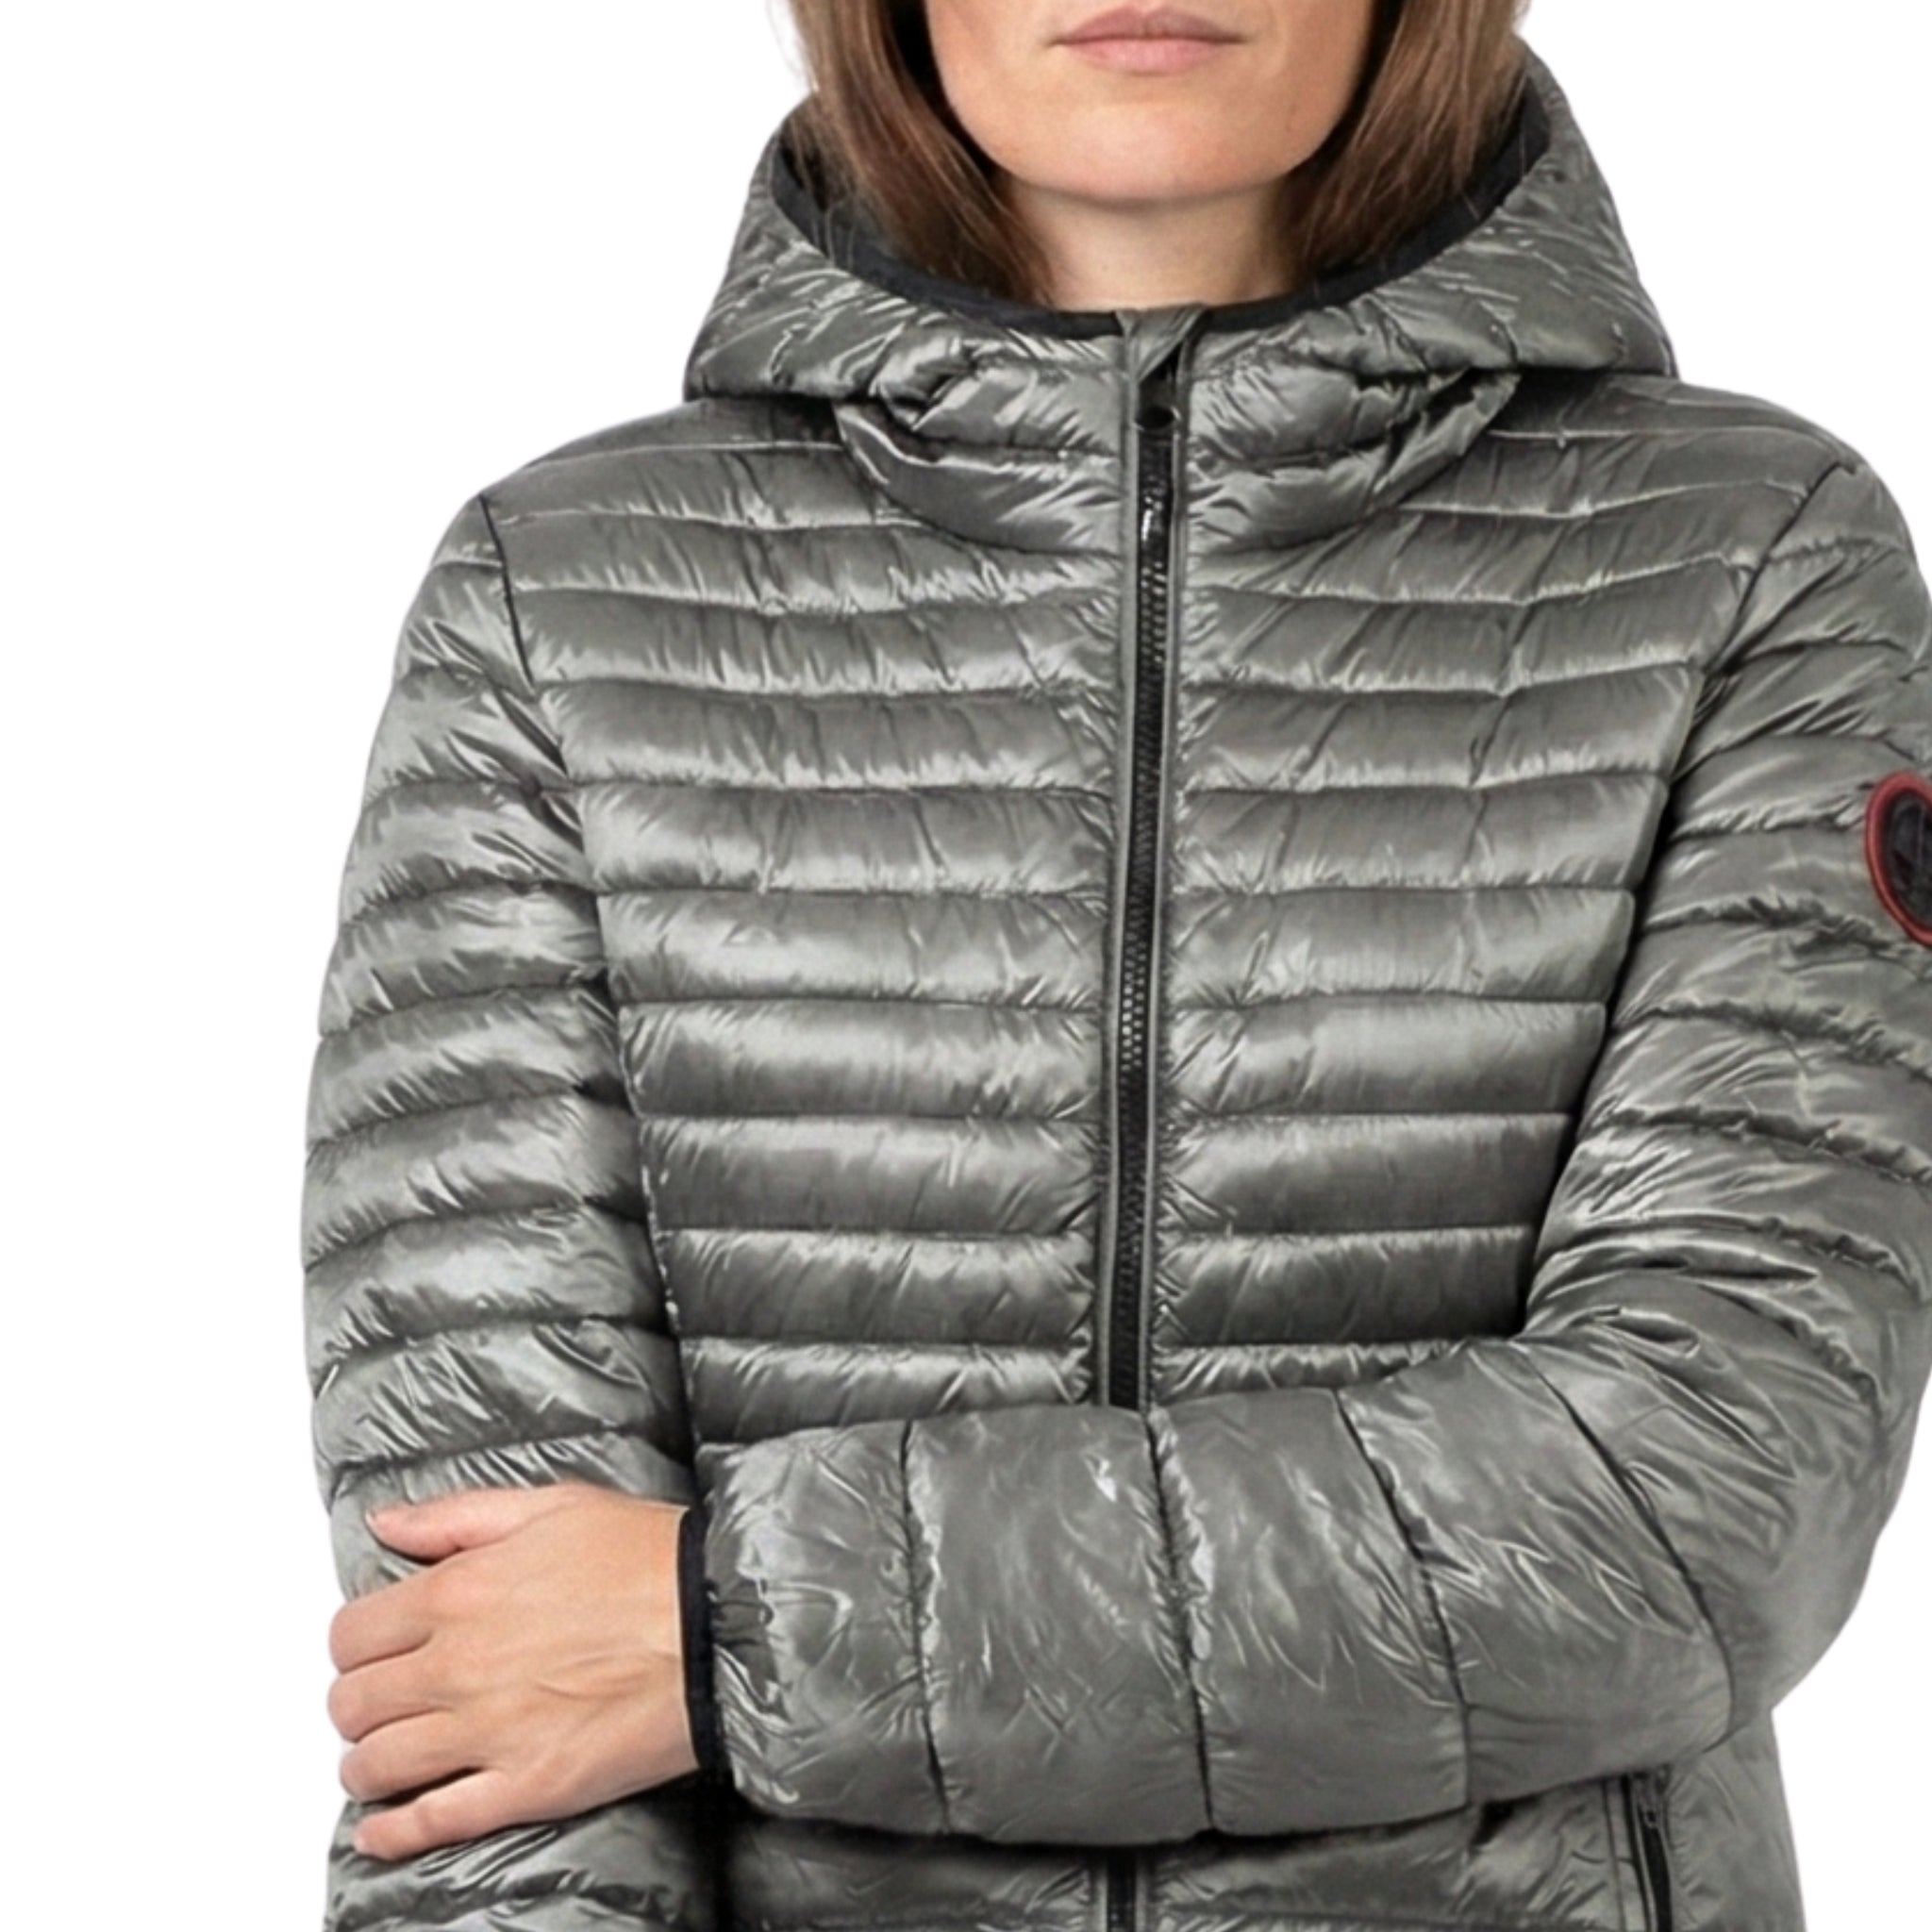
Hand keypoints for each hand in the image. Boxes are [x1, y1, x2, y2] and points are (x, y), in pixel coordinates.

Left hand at [327, 1480, 697, 1860]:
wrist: (721, 1622)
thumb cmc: (648, 1559)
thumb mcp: (551, 1505)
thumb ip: (455, 1516)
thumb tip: (386, 1522)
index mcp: (459, 1590)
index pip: (352, 1634)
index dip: (356, 1645)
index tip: (375, 1650)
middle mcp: (458, 1664)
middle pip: (352, 1703)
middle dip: (358, 1704)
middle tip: (382, 1703)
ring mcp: (488, 1732)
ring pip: (376, 1766)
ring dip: (368, 1765)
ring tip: (384, 1760)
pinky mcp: (525, 1785)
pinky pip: (430, 1823)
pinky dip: (393, 1833)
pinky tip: (385, 1828)